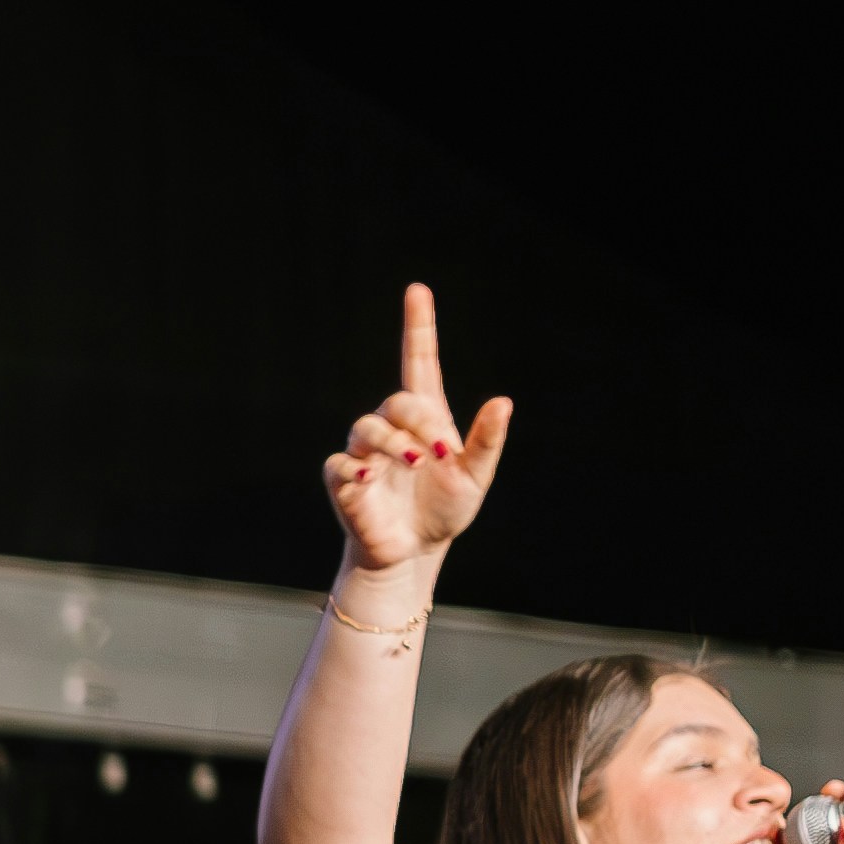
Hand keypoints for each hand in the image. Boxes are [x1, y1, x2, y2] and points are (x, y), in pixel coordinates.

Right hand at [320, 281, 512, 583]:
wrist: (414, 552)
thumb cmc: (443, 509)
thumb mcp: (475, 476)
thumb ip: (487, 441)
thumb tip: (502, 402)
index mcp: (426, 419)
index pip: (419, 361)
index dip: (418, 326)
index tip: (417, 290)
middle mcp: (392, 428)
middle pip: (398, 401)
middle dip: (420, 422)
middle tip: (438, 452)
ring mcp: (365, 453)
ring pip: (367, 427)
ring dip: (392, 442)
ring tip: (414, 463)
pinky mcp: (345, 481)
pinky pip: (341, 463)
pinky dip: (354, 466)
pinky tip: (371, 476)